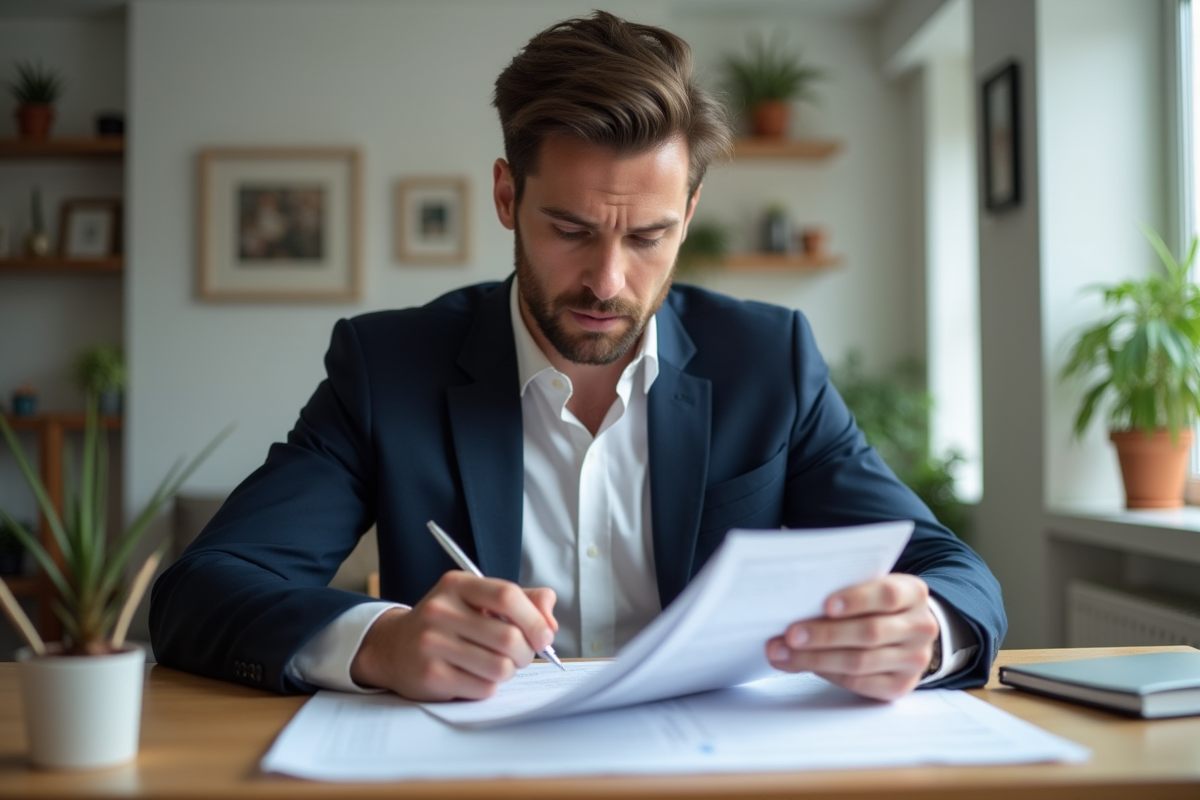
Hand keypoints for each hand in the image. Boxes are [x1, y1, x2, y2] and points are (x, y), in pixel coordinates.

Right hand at [350, 571, 557, 700]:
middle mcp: (440, 610)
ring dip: (509, 671)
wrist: (393, 647)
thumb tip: (550, 620)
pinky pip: (483, 688)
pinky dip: (489, 686)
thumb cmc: (447, 624)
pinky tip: (474, 677)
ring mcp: (432, 643)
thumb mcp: (478, 601)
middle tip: (522, 655)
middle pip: (509, 637)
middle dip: (527, 652)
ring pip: (500, 667)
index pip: (507, 595)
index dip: (534, 619)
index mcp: (457, 584)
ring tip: (497, 665)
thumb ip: (521, 602)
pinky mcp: (430, 675)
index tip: (545, 636)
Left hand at [765, 574, 938, 700]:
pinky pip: (859, 683)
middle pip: (869, 632)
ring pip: (860, 661)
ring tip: (784, 653)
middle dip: (825, 634)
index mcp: (913, 593)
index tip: (826, 605)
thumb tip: (794, 602)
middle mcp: (920, 627)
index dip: (856, 600)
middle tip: (791, 635)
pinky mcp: (900, 685)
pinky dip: (827, 673)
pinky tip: (803, 665)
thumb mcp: (871, 588)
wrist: (909, 632)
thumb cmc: (878, 605)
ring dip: (816, 658)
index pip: (887, 595)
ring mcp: (913, 659)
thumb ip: (846, 592)